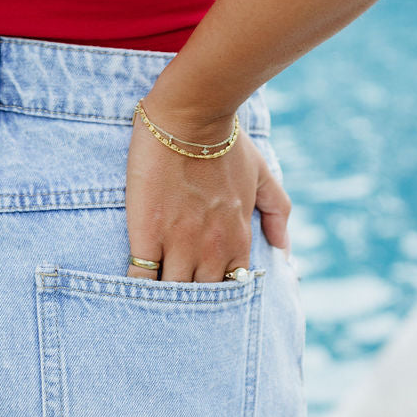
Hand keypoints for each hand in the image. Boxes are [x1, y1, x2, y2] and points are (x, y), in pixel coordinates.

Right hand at [125, 96, 291, 281]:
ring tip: (151, 298)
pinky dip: (137, 287)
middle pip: (199, 297)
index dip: (215, 291)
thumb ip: (277, 211)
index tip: (201, 285)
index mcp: (237, 238)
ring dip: (163, 298)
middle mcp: (211, 250)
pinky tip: (132, 285)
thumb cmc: (225, 140)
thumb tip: (284, 251)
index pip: (229, 287)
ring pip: (171, 293)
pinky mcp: (147, 234)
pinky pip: (140, 277)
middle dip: (189, 300)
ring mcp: (178, 244)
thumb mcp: (261, 173)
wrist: (190, 116)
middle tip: (176, 297)